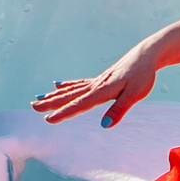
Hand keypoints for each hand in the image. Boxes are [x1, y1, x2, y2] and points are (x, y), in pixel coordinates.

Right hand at [32, 45, 158, 126]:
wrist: (146, 55)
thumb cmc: (143, 75)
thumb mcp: (135, 94)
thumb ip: (119, 109)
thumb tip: (104, 125)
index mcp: (102, 91)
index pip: (80, 104)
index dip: (63, 113)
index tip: (48, 119)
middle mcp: (96, 85)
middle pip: (69, 95)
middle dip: (51, 102)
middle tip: (33, 106)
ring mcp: (96, 81)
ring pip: (71, 89)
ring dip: (54, 95)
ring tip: (38, 98)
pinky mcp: (101, 79)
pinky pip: (79, 83)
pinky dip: (67, 85)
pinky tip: (57, 85)